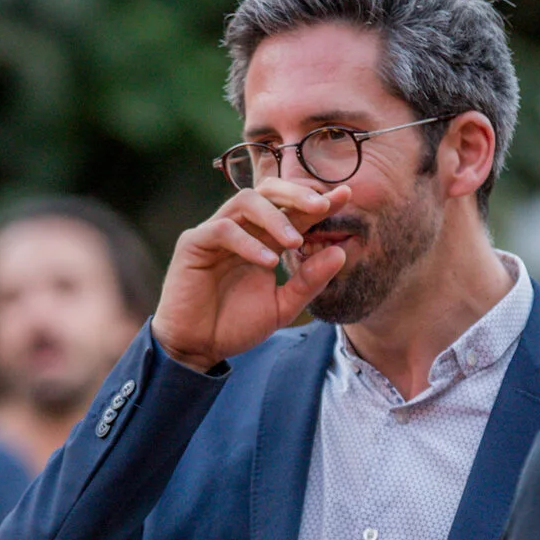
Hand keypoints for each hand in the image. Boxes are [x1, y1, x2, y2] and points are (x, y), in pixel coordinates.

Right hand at [151, 178, 353, 372]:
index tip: (345, 195)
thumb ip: (309, 281)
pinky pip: (223, 230)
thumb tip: (341, 252)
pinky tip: (268, 263)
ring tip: (296, 242)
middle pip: (268, 191)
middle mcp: (240, 229)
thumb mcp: (282, 307)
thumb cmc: (234, 325)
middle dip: (296, 194)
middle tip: (322, 206)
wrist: (197, 348)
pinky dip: (249, 243)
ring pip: (246, 201)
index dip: (318, 202)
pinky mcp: (194, 243)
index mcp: (262, 239)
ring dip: (274, 217)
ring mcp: (215, 232)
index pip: (292, 211)